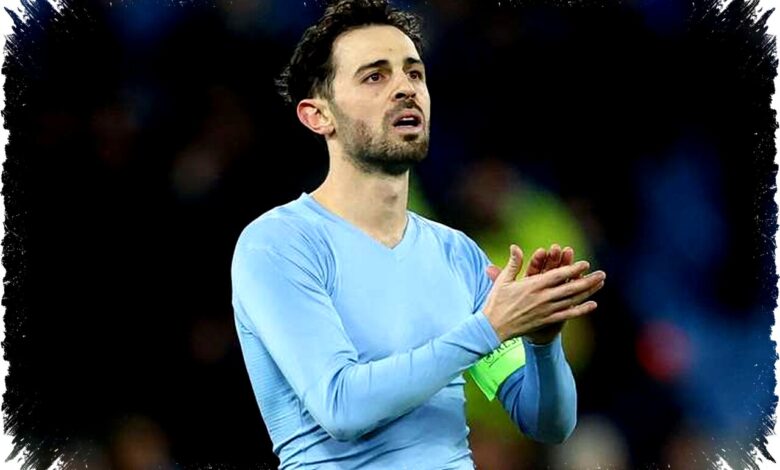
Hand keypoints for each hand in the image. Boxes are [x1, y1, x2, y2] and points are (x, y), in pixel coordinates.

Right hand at [482, 245, 604, 342]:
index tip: (585, 263)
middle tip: (602, 274)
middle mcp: (542, 297)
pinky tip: (592, 305)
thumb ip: (513, 263)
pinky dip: (581, 310)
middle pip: (569, 287)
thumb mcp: (503, 280)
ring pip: (571, 300)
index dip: (572, 269)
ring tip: (600, 284)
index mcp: (532, 285)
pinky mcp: (546, 320)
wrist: (492, 327)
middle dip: (587, 280)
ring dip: (588, 292)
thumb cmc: (496, 302)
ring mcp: (545, 310)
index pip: (557, 275)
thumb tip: (515, 246)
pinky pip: (567, 315)